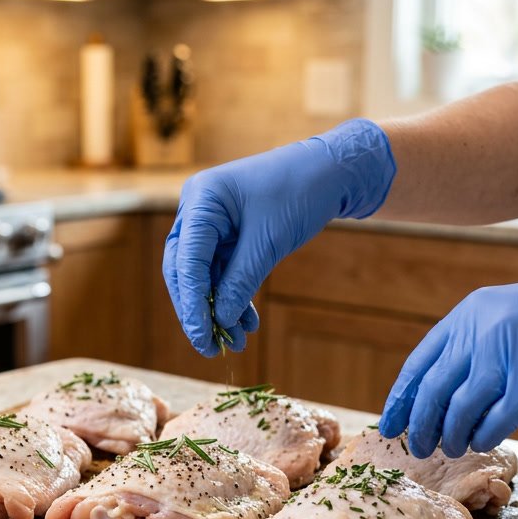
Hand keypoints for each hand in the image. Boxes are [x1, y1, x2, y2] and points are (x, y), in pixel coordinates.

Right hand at [163, 118, 395, 356]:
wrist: (332, 171)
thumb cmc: (300, 193)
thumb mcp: (269, 242)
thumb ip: (240, 282)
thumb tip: (220, 320)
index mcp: (201, 200)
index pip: (186, 260)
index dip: (192, 303)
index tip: (202, 338)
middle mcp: (198, 210)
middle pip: (185, 270)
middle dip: (198, 311)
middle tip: (210, 347)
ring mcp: (212, 222)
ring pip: (204, 276)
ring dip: (219, 309)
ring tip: (237, 341)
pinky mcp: (228, 234)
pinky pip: (223, 271)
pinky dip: (233, 296)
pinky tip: (246, 321)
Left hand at [378, 252, 517, 457]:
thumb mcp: (508, 317)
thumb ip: (474, 347)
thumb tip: (440, 394)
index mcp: (469, 315)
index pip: (419, 365)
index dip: (401, 399)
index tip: (390, 424)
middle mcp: (481, 334)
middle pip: (432, 392)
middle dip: (419, 426)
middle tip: (417, 448)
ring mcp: (507, 359)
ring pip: (458, 412)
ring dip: (451, 437)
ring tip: (451, 448)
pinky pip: (493, 423)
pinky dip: (483, 438)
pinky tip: (482, 442)